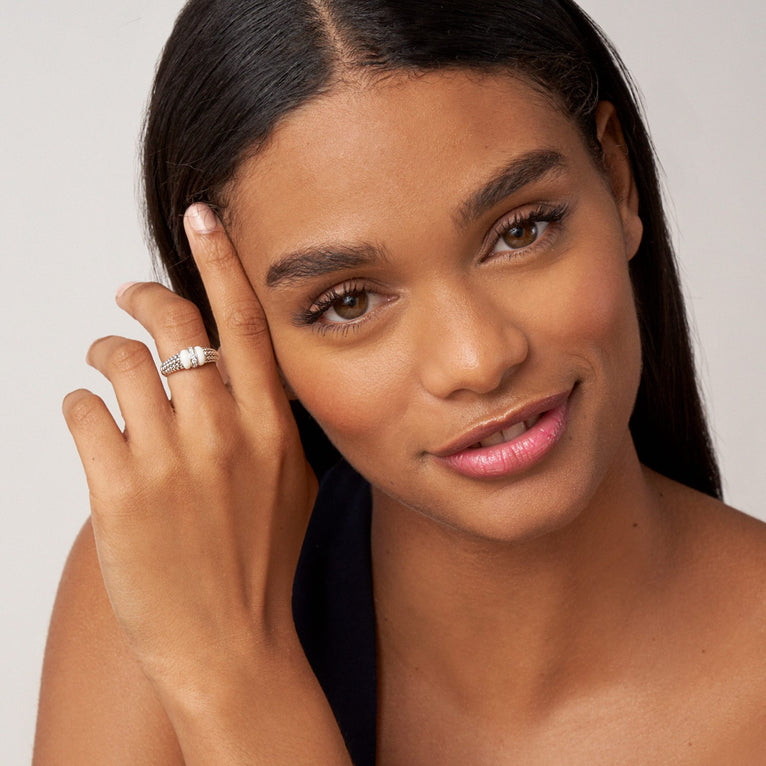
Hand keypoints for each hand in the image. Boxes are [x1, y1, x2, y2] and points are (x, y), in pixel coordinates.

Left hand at [63, 204, 317, 694]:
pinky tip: (91, 423)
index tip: (202, 217)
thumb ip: (268, 424)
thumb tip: (232, 375)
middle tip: (129, 295)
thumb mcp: (291, 485)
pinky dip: (79, 406)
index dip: (222, 262)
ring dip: (103, 354)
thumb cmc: (262, 564)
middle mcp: (224, 434)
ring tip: (102, 369)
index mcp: (271, 429)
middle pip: (174, 327)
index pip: (245, 324)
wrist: (233, 645)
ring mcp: (170, 463)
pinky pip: (82, 414)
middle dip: (143, 296)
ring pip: (118, 362)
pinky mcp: (118, 495)